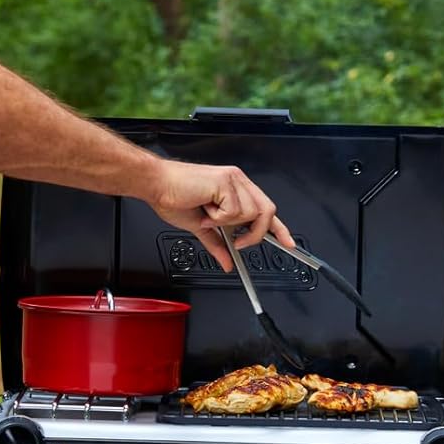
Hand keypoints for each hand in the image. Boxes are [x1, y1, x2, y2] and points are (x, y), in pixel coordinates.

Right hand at [147, 160, 294, 270]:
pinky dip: (218, 218)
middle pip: (267, 211)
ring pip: (250, 214)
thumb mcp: (200, 228)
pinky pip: (234, 212)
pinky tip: (205, 209)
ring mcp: (233, 180)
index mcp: (235, 189)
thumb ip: (217, 245)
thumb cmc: (174, 197)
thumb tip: (227, 263)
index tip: (289, 243)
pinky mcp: (226, 182)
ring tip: (207, 215)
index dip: (279, 228)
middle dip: (254, 232)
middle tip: (236, 241)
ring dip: (226, 223)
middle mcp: (238, 182)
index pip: (265, 209)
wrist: (155, 184)